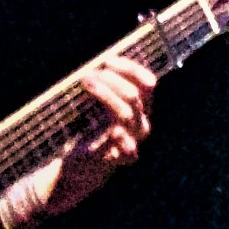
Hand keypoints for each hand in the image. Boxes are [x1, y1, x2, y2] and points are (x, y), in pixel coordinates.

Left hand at [34, 53, 157, 219]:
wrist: (82, 168)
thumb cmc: (90, 131)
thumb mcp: (99, 106)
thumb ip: (105, 86)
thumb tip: (100, 60)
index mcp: (141, 109)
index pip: (146, 83)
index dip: (129, 68)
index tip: (107, 60)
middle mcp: (141, 124)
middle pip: (134, 95)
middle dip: (111, 80)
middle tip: (87, 75)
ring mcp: (133, 141)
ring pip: (126, 113)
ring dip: (105, 94)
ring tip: (85, 84)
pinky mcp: (120, 158)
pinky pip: (127, 147)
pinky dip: (119, 137)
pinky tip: (112, 130)